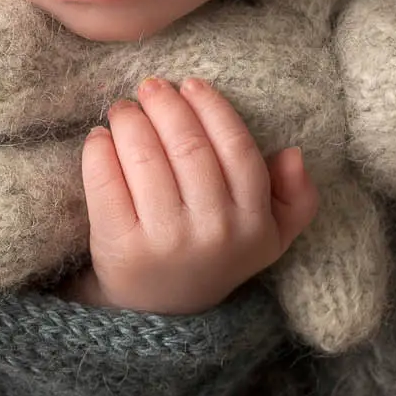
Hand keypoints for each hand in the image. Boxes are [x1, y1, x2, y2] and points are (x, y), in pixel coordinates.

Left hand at [75, 75, 319, 314]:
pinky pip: (106, 183)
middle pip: (187, 146)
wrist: (163, 310)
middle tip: (150, 88)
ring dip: (129, 120)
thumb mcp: (268, 236)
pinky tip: (100, 137)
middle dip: (165, 105)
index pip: (235, 147)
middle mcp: (213, 231)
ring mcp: (165, 240)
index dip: (210, 107)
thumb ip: (296, 198)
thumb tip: (293, 154)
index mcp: (253, 222)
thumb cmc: (216, 254)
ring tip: (123, 109)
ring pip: (145, 158)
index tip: (190, 85)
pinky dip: (99, 150)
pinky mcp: (121, 247)